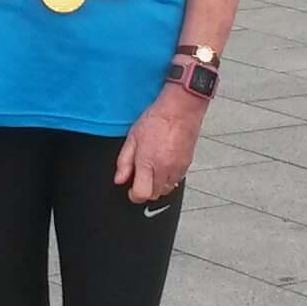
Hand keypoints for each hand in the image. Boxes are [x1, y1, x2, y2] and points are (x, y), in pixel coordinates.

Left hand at [113, 88, 204, 204]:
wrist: (181, 109)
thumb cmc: (157, 119)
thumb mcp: (132, 138)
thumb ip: (124, 162)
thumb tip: (119, 179)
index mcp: (148, 163)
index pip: (141, 194)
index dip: (134, 195)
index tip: (131, 189)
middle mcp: (164, 169)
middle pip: (154, 195)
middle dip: (145, 190)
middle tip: (140, 177)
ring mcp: (177, 169)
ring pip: (166, 189)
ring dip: (157, 185)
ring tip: (153, 169)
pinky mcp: (187, 165)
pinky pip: (176, 180)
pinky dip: (169, 178)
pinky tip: (164, 164)